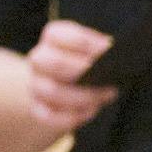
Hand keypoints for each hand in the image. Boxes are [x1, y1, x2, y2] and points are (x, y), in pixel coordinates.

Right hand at [24, 20, 117, 136]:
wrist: (67, 87)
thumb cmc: (88, 64)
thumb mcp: (95, 50)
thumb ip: (102, 50)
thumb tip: (116, 54)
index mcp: (52, 38)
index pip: (56, 34)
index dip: (85, 42)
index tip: (107, 50)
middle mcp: (39, 59)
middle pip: (53, 63)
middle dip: (83, 71)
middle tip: (106, 77)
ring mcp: (35, 84)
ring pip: (52, 91)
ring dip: (83, 96)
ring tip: (104, 96)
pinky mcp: (37, 108)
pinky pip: (48, 116)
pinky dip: (71, 117)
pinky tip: (89, 111)